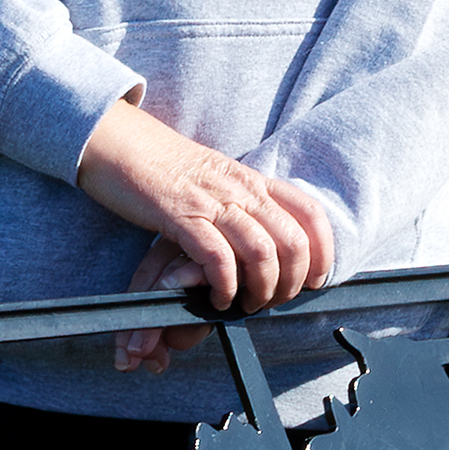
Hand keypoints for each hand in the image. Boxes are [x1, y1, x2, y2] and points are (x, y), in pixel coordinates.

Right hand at [78, 100, 338, 360]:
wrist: (125, 144)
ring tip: (246, 305)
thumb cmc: (170, 170)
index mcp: (254, 181)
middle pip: (292, 241)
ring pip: (261, 252)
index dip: (323, 251)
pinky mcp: (181, 216)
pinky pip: (217, 257)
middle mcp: (241, 190)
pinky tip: (217, 298)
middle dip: (292, 282)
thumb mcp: (220, 180)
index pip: (309, 212)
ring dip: (260, 289)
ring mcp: (213, 202)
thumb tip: (270, 240)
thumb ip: (246, 204)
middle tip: (274, 301)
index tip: (316, 280)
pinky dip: (224, 286)